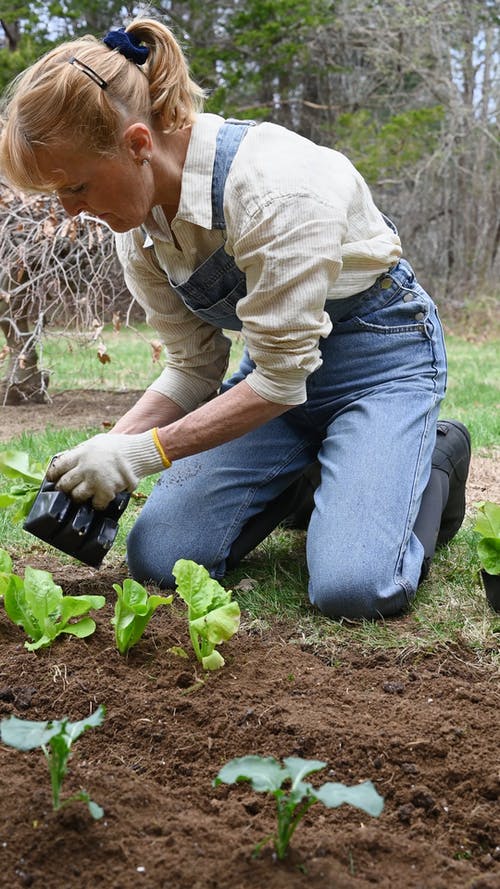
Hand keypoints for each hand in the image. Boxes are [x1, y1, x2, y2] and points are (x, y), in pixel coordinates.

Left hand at [46, 431, 165, 508]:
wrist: (138, 453)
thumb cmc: (118, 446)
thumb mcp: (96, 442)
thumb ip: (81, 451)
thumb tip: (67, 459)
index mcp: (80, 454)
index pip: (58, 467)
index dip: (53, 475)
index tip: (53, 479)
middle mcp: (85, 468)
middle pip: (64, 484)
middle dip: (64, 489)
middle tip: (67, 490)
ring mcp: (95, 481)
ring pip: (76, 496)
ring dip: (78, 497)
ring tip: (83, 496)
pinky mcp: (106, 492)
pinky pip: (95, 504)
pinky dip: (97, 504)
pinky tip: (100, 500)